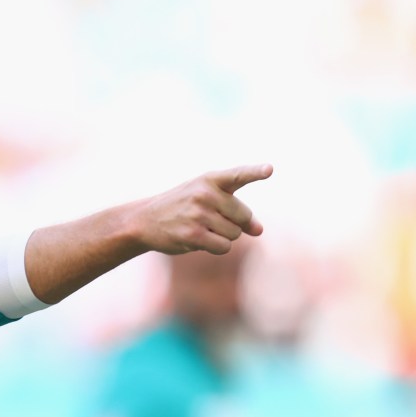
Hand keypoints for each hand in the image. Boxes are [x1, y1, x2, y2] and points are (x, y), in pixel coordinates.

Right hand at [134, 163, 271, 254]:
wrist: (145, 221)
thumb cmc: (182, 208)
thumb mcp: (207, 200)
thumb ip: (236, 211)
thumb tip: (259, 231)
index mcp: (210, 179)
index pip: (237, 175)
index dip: (255, 172)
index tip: (270, 169)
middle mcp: (204, 194)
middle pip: (243, 216)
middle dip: (232, 223)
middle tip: (208, 219)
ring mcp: (198, 214)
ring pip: (234, 234)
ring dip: (222, 236)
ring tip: (199, 228)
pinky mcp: (193, 235)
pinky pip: (223, 246)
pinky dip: (216, 247)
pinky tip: (198, 239)